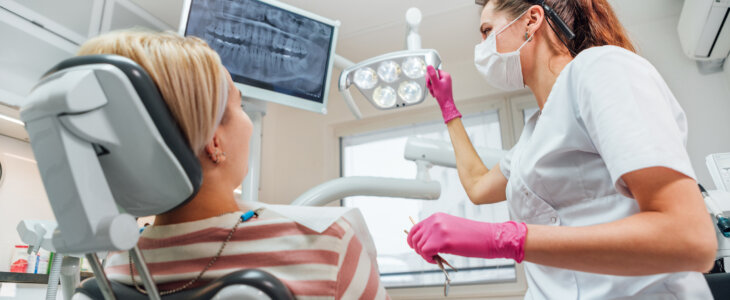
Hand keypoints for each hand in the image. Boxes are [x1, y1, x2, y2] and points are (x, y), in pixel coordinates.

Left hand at [407, 212, 526, 263]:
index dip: (413, 241)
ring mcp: (438, 230)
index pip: (415, 228)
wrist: (490, 238)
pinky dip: (428, 259)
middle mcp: (435, 221)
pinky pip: (425, 252)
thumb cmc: (474, 236)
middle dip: (420, 250)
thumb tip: (423, 243)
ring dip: (425, 255)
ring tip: (436, 258)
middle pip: (414, 238)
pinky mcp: (443, 241)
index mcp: (437, 217)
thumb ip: (436, 232)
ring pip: (419, 246)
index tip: (418, 248)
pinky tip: (437, 259)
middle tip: (431, 256)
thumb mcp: (451, 229)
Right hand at [426, 66, 461, 122]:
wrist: (446, 105)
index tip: (430, 81)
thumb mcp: (436, 84)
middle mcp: (445, 78)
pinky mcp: (442, 87)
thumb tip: (429, 66)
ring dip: (431, 87)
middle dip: (430, 83)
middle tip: (432, 87)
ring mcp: (444, 83)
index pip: (434, 71)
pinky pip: (434, 86)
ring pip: (433, 82)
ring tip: (434, 91)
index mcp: (445, 75)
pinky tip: (435, 93)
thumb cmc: (443, 96)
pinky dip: (433, 90)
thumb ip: (432, 75)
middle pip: (433, 76)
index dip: (430, 76)